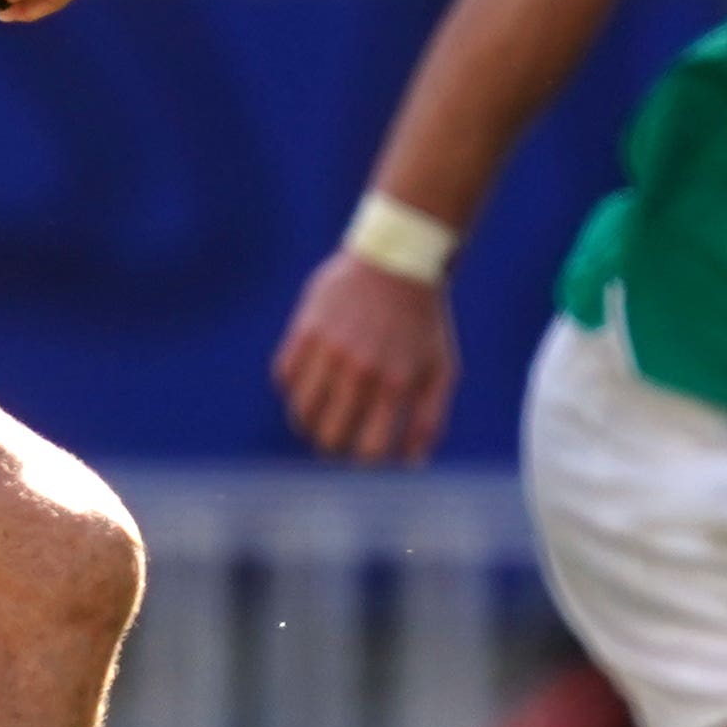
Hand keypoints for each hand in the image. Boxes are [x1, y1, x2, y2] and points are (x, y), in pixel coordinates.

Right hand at [275, 250, 457, 464]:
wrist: (398, 261)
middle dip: (332, 445)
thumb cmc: (424, 323)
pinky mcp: (305, 330)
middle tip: (338, 437)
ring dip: (308, 421)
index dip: (362, 463)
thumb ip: (428, 420)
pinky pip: (285, 376)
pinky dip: (293, 387)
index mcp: (395, 385)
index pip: (366, 450)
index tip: (362, 456)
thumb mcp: (440, 370)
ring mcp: (329, 351)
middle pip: (328, 436)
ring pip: (301, 411)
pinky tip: (308, 382)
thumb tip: (411, 465)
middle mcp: (360, 371)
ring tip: (319, 415)